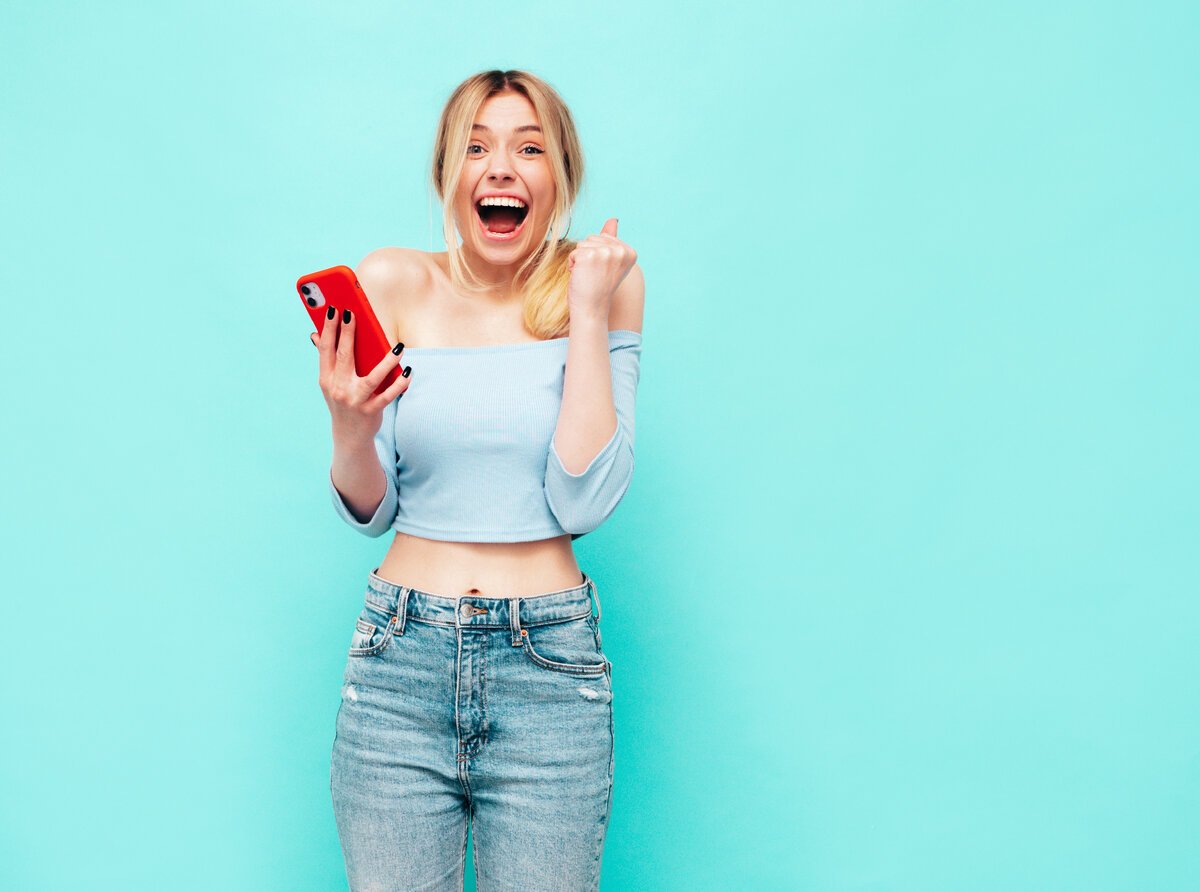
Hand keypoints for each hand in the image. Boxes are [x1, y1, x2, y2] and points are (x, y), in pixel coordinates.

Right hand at [311, 307, 410, 443]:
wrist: (349, 436)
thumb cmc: (342, 402)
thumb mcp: (329, 383)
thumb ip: (327, 360)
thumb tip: (316, 334)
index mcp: (326, 378)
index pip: (326, 350)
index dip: (329, 329)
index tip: (334, 309)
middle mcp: (338, 388)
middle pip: (344, 357)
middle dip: (347, 333)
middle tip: (353, 313)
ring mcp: (355, 400)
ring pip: (372, 377)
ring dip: (387, 361)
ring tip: (399, 347)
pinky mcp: (371, 411)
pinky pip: (388, 395)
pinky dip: (400, 384)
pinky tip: (408, 371)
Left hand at [566, 218, 637, 322]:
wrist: (591, 310)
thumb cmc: (597, 289)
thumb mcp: (608, 262)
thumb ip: (611, 240)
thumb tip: (614, 219)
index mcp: (630, 252)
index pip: (604, 238)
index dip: (598, 255)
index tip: (603, 272)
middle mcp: (621, 251)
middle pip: (592, 238)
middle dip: (588, 256)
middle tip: (594, 276)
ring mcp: (606, 253)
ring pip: (582, 244)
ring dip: (580, 261)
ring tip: (588, 277)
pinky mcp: (589, 256)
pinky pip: (573, 252)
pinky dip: (572, 265)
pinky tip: (581, 278)